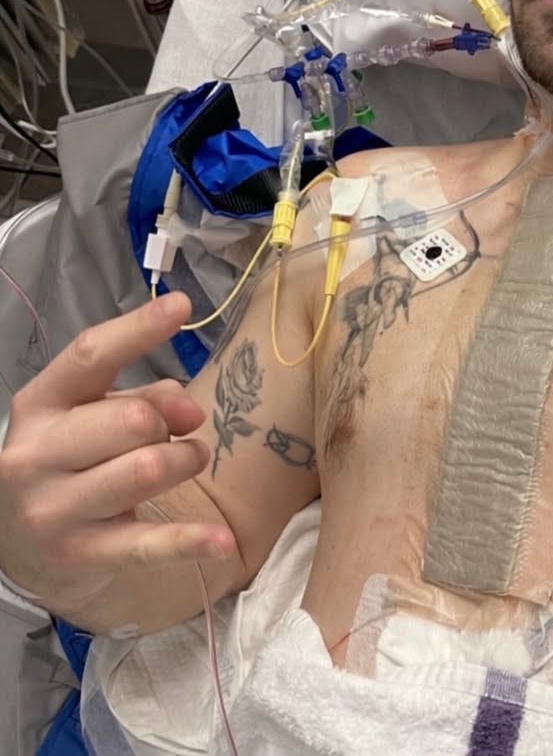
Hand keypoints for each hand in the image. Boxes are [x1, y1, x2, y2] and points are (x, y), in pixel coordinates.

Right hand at [0, 294, 235, 613]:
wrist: (20, 547)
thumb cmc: (72, 460)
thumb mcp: (93, 414)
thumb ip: (144, 395)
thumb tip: (189, 408)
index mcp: (40, 404)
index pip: (90, 356)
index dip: (138, 329)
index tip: (181, 305)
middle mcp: (36, 454)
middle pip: (133, 418)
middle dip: (171, 421)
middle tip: (180, 431)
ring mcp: (53, 509)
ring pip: (148, 468)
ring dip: (186, 460)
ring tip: (187, 460)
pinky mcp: (81, 555)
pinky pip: (147, 544)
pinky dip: (191, 541)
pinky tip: (223, 541)